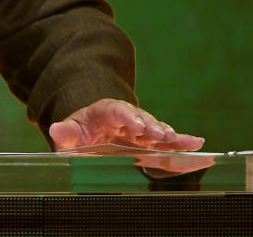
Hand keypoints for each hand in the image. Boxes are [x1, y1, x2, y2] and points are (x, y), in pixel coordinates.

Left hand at [49, 98, 204, 151]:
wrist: (87, 138)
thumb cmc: (77, 137)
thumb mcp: (67, 136)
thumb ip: (64, 133)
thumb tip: (56, 128)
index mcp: (102, 112)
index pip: (115, 109)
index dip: (127, 116)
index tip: (138, 125)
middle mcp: (124, 118)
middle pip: (140, 118)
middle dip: (151, 125)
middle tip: (162, 135)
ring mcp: (138, 130)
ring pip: (156, 129)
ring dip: (169, 135)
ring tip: (182, 141)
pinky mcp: (149, 141)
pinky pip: (166, 141)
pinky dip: (180, 142)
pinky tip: (197, 144)